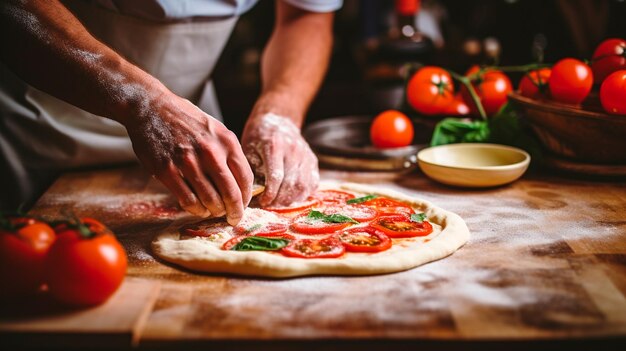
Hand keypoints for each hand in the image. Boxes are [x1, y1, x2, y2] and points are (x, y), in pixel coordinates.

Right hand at [124, 92, 252, 224]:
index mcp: (226, 141)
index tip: (243, 206)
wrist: (151, 107)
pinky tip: (198, 209)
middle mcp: (210, 152)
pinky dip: (195, 209)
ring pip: (210, 200)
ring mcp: (188, 162)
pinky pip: (188, 200)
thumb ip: (228, 152)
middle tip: (233, 219)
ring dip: (214, 212)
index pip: (245, 178)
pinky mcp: (167, 170)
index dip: (246, 198)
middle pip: (231, 193)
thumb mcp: (215, 129)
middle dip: (235, 212)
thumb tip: (240, 181)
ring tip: (213, 212)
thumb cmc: (185, 119)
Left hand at [242, 113, 318, 206]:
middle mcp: (293, 150)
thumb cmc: (258, 136)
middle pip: (291, 183)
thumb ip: (251, 170)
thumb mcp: (248, 148)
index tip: (262, 202)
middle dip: (279, 199)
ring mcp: (305, 155)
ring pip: (303, 185)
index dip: (270, 194)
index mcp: (274, 145)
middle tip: (269, 205)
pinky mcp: (312, 160)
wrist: (278, 119)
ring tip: (279, 203)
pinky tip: (291, 196)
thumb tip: (252, 195)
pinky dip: (303, 194)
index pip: (276, 177)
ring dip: (291, 199)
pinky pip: (312, 183)